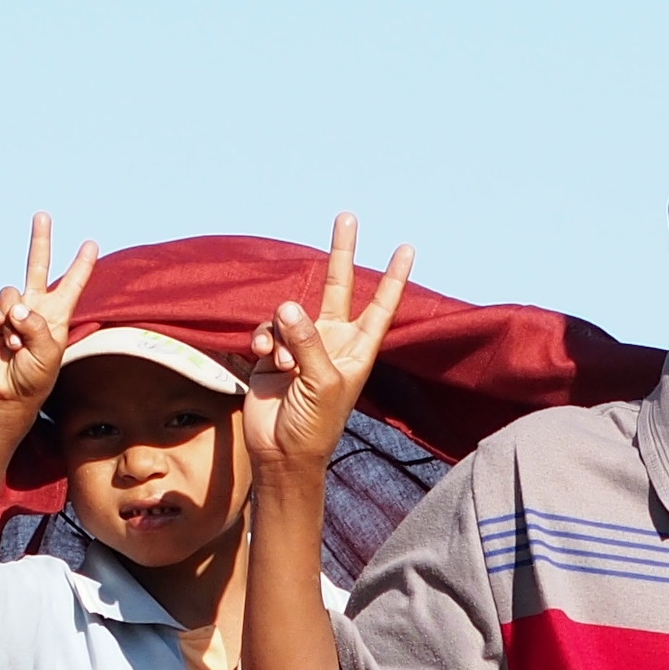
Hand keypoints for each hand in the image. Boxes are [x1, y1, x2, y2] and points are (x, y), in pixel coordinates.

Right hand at [0, 212, 99, 412]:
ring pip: (10, 292)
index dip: (82, 265)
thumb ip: (37, 327)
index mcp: (56, 314)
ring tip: (16, 342)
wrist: (7, 394)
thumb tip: (16, 307)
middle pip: (37, 266)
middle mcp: (33, 306)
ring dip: (13, 316)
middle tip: (43, 215)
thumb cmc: (36, 376)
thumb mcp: (48, 354)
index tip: (91, 243)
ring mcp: (9, 310)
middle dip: (40, 240)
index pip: (72, 284)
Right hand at [245, 213, 413, 475]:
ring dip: (282, 333)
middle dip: (341, 253)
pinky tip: (262, 358)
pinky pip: (266, 329)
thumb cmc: (314, 425)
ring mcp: (301, 345)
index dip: (394, 278)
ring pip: (289, 313)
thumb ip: (307, 341)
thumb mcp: (321, 383)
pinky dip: (262, 340)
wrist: (281, 453)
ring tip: (281, 364)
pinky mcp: (272, 352)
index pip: (380, 306)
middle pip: (338, 286)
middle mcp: (332, 341)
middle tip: (347, 216)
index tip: (407, 248)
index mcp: (357, 349)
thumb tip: (288, 306)